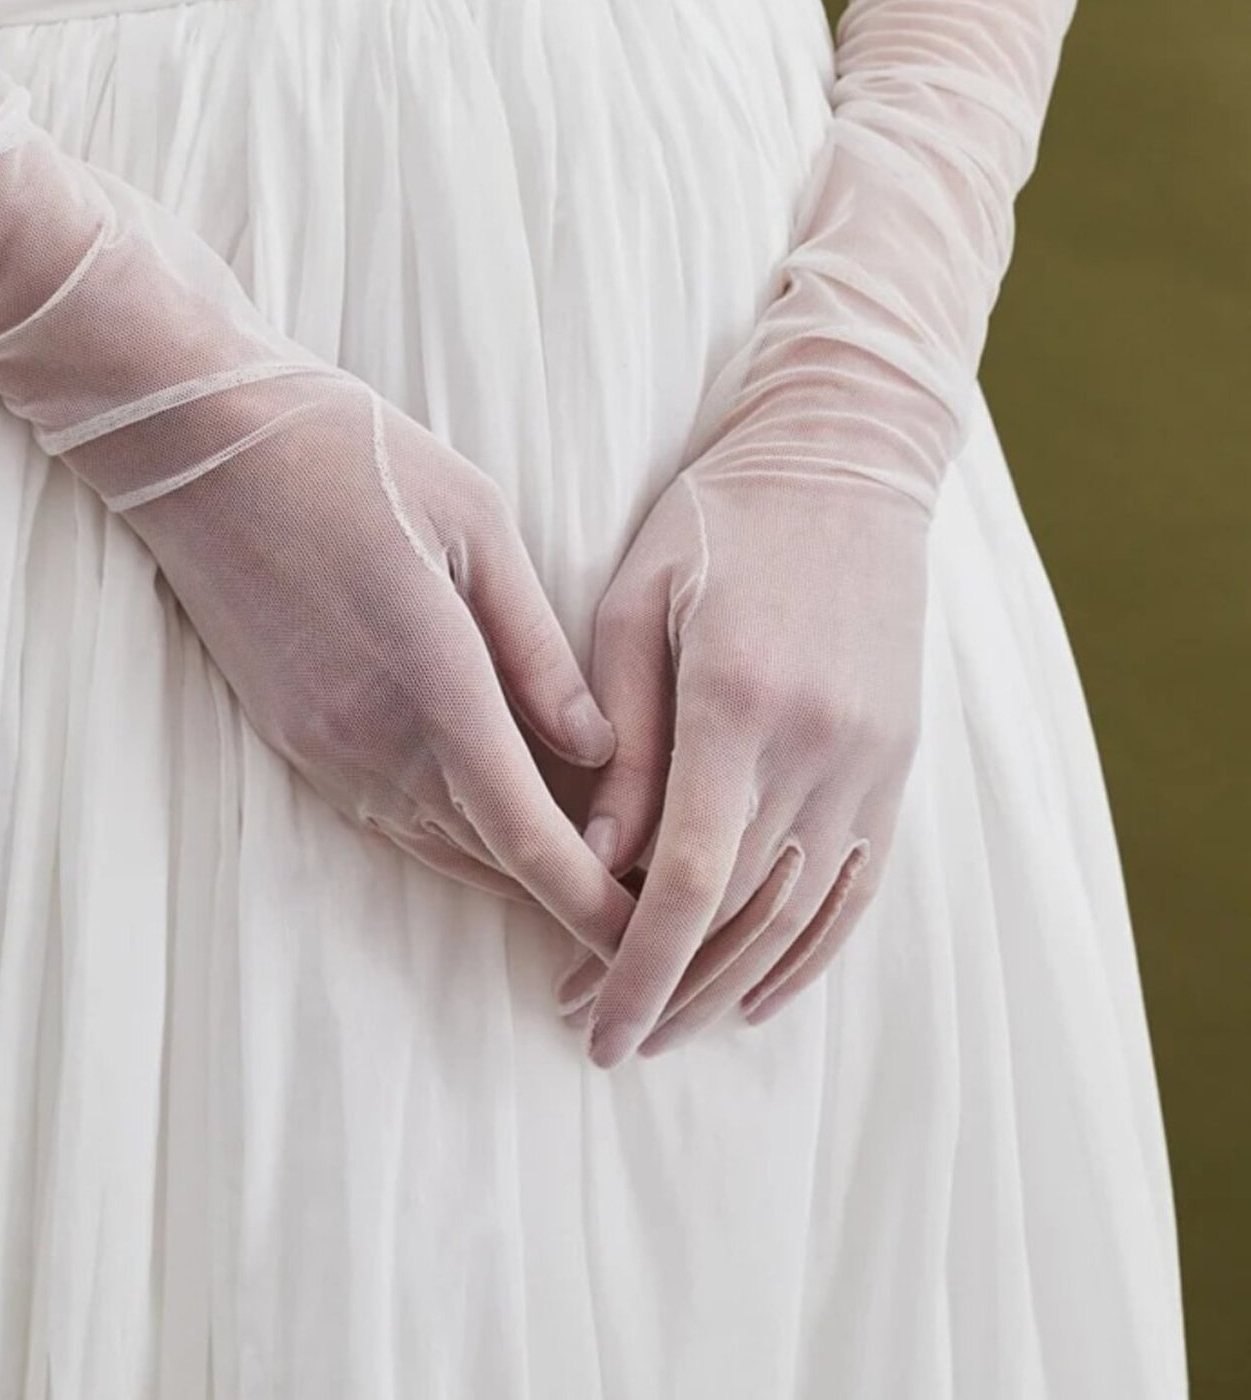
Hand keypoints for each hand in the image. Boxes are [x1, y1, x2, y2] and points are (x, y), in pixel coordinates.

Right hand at [125, 367, 639, 961]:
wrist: (197, 446)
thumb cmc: (351, 455)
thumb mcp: (475, 519)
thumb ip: (536, 646)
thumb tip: (599, 749)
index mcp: (429, 676)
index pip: (522, 829)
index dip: (589, 896)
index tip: (646, 933)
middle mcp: (367, 735)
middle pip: (485, 855)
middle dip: (566, 896)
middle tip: (644, 909)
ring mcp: (319, 744)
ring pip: (433, 845)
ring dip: (508, 871)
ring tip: (588, 881)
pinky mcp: (289, 737)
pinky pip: (384, 817)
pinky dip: (449, 835)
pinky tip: (494, 826)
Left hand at [556, 398, 926, 1063]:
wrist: (843, 462)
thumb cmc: (715, 521)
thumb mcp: (634, 600)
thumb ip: (620, 733)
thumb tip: (594, 859)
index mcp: (740, 699)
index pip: (693, 878)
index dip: (639, 965)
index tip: (591, 1022)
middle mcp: (819, 743)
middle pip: (746, 915)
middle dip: (668, 989)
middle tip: (600, 1029)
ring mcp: (871, 758)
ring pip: (803, 916)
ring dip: (729, 985)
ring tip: (662, 1024)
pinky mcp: (898, 761)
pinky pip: (858, 886)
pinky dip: (809, 953)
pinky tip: (756, 992)